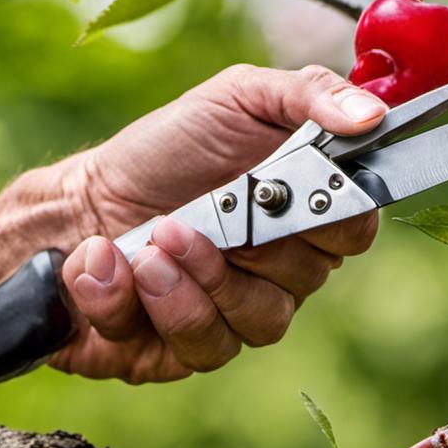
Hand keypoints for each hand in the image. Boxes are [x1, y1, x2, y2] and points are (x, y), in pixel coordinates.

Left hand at [51, 65, 387, 382]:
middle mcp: (282, 273)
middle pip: (306, 281)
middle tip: (185, 218)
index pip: (354, 231)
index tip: (279, 192)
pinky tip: (108, 265)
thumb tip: (372, 114)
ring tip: (147, 245)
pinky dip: (139, 302)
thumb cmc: (164, 151)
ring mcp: (237, 317)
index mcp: (303, 215)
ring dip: (193, 280)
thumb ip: (309, 94)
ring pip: (256, 323)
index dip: (325, 217)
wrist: (75, 201)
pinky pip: (194, 347)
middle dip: (245, 245)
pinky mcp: (185, 353)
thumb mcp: (236, 97)